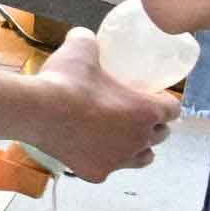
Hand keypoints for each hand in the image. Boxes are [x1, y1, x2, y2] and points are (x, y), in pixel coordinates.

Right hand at [33, 54, 176, 183]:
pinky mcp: (97, 173)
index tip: (151, 95)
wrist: (36, 111)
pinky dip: (102, 159)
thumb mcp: (81, 49)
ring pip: (143, 158)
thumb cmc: (66, 81)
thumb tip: (84, 36)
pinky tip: (89, 150)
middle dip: (153, 125)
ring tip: (121, 136)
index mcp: (145, 110)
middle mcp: (139, 139)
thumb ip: (89, 41)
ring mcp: (119, 160)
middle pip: (161, 135)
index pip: (173, 109)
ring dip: (137, 147)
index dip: (164, 102)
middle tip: (133, 113)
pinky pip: (107, 168)